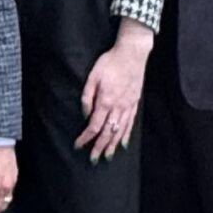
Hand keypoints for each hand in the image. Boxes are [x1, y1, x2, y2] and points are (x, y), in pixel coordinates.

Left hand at [76, 21, 153, 161]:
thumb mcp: (93, 76)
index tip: (78, 145)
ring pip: (119, 131)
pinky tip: (122, 143)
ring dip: (112, 145)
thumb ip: (87, 97)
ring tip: (107, 157)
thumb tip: (85, 114)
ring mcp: (128, 106)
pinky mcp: (134, 102)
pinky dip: (125, 135)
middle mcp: (118, 107)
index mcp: (105, 101)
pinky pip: (130, 123)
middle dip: (99, 147)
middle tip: (93, 159)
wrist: (132, 53)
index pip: (94, 126)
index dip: (85, 138)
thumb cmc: (110, 62)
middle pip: (107, 133)